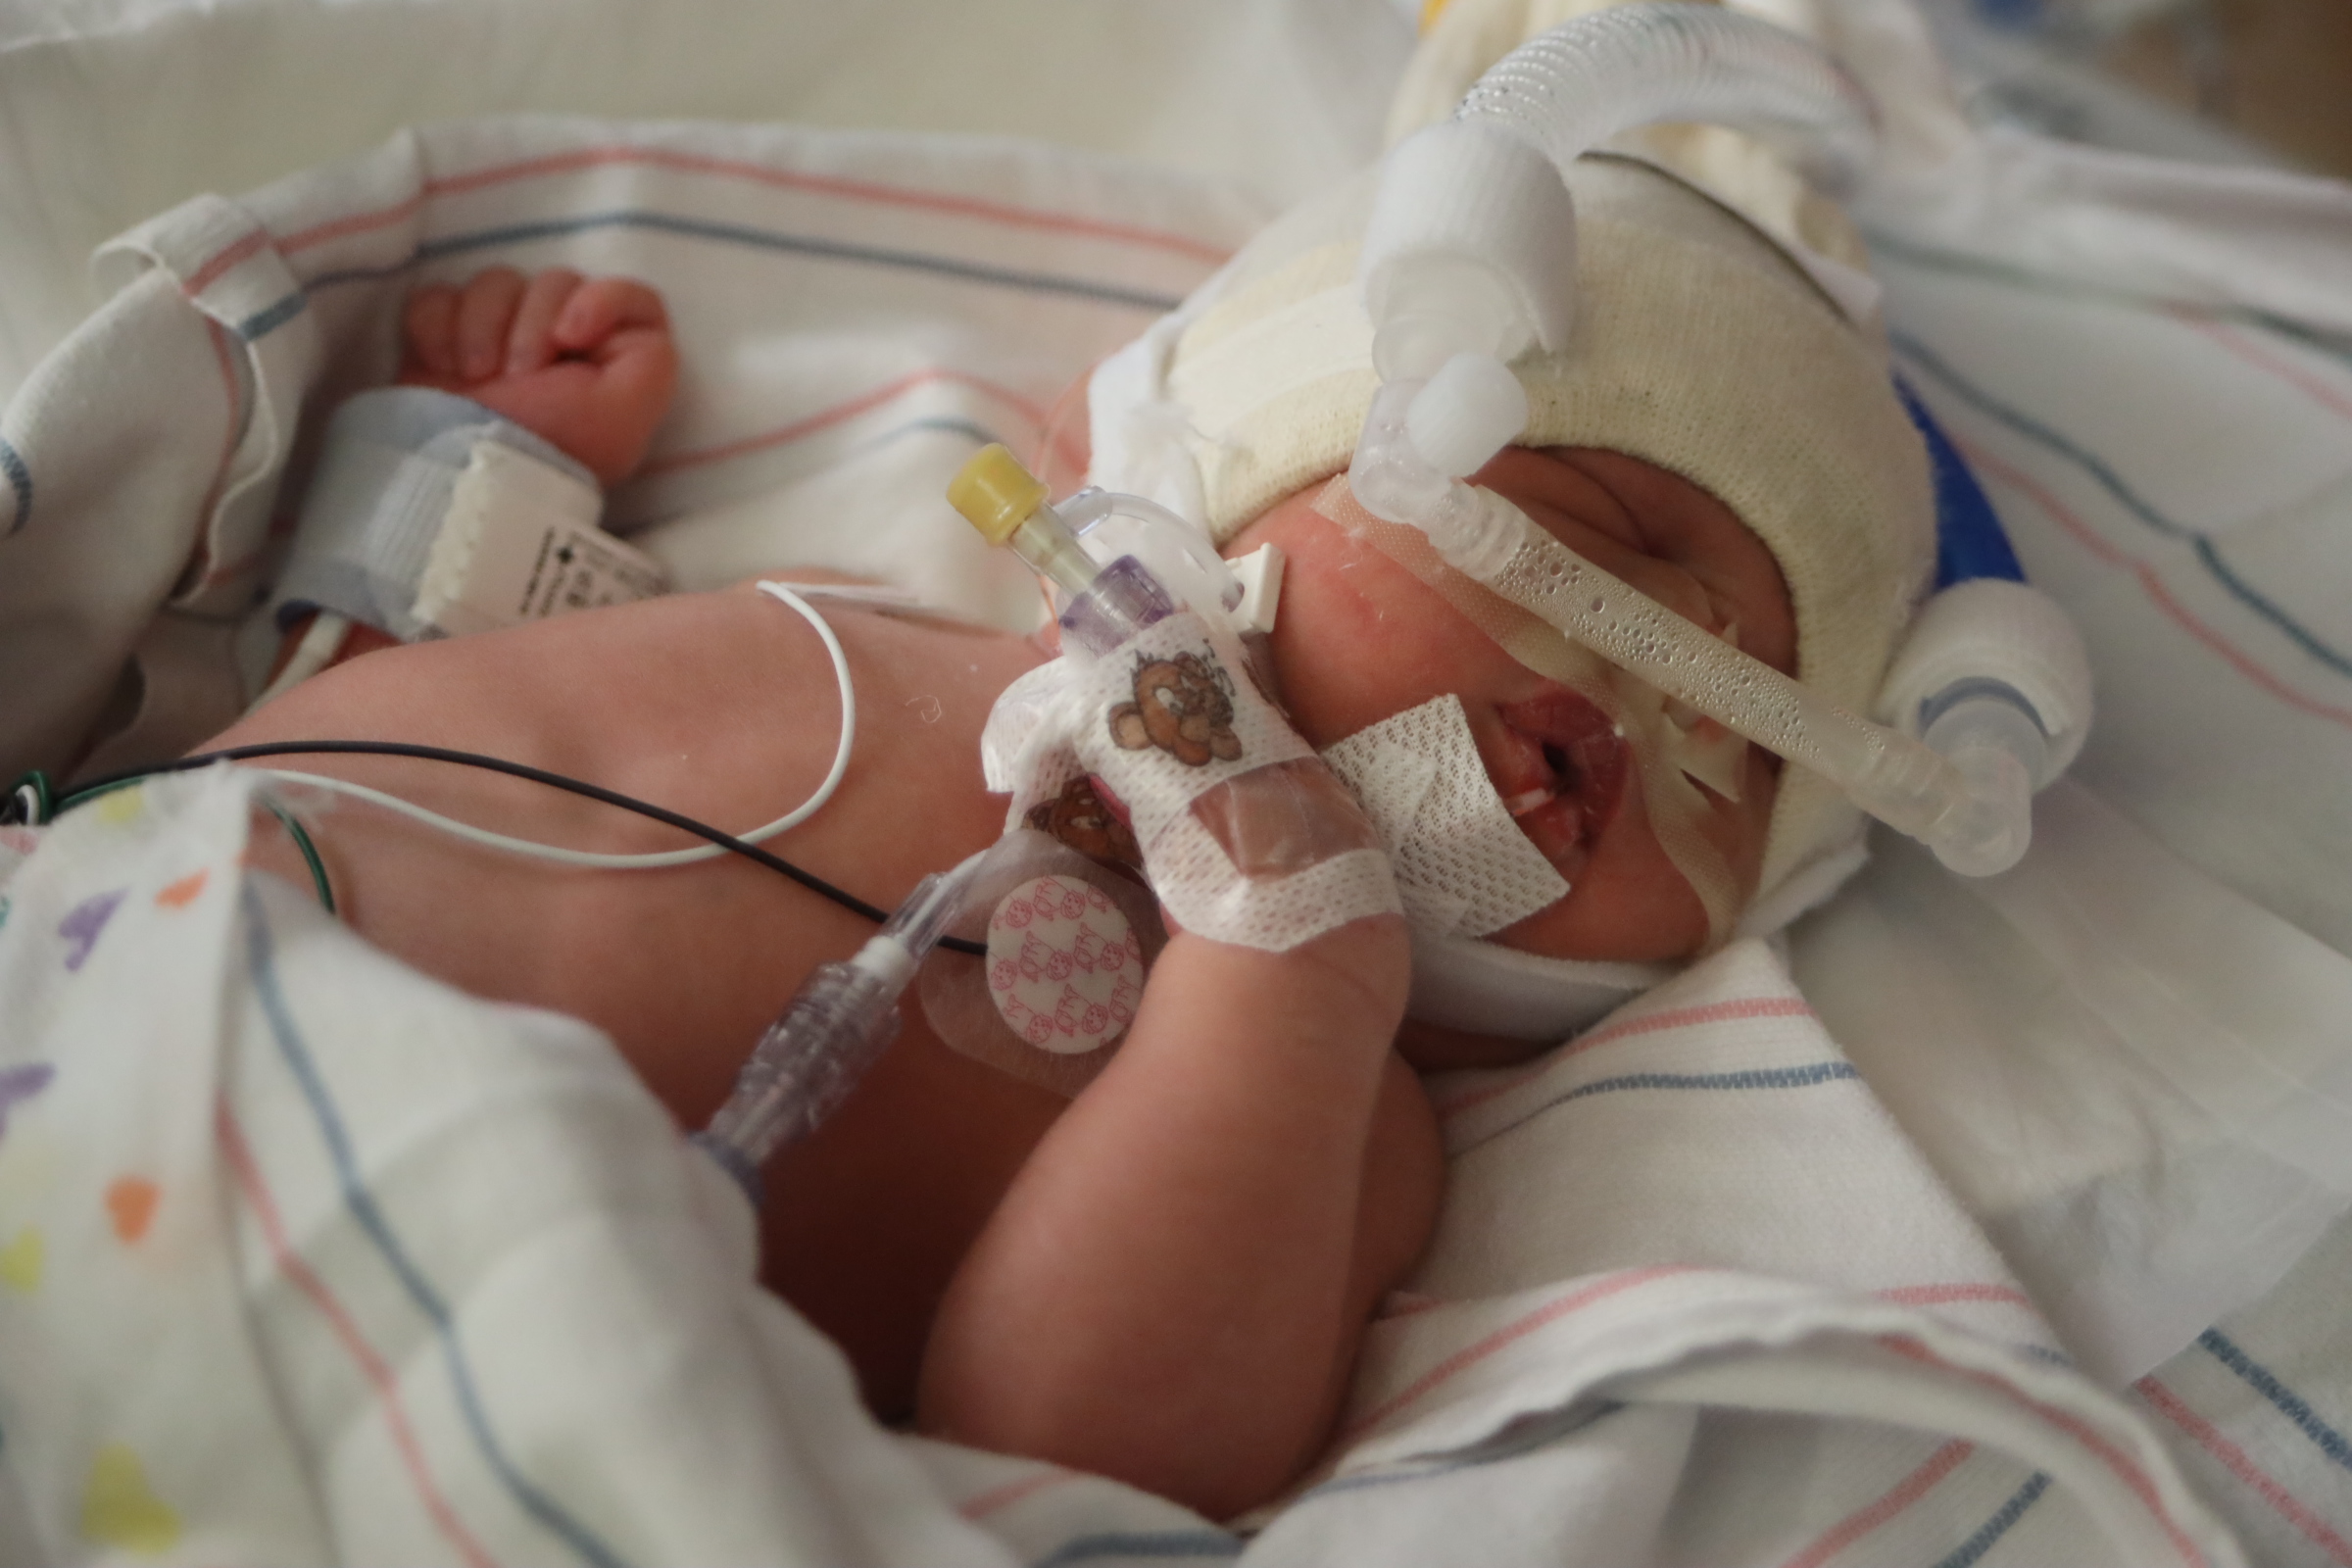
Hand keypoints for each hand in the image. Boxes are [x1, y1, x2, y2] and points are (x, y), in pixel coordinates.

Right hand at [397, 267, 678, 486]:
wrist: (464, 474)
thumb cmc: (552, 447)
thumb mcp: (626, 412)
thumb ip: (651, 355)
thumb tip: (599, 307)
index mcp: (612, 363)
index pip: (631, 297)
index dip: (603, 299)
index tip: (570, 336)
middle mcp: (562, 347)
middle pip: (556, 281)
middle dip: (531, 323)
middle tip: (518, 375)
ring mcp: (501, 339)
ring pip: (496, 282)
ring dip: (482, 325)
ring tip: (476, 377)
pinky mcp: (445, 341)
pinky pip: (439, 297)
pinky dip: (437, 326)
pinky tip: (442, 367)